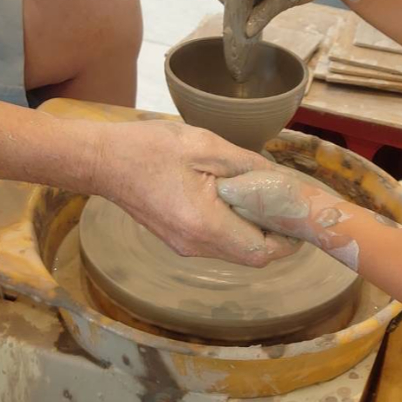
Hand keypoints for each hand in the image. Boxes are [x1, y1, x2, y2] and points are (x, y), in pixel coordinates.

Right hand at [93, 122, 297, 266]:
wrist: (103, 162)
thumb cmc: (149, 149)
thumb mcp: (206, 146)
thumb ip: (247, 165)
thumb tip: (278, 179)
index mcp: (205, 224)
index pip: (260, 251)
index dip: (287, 240)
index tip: (298, 218)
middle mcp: (196, 245)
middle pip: (251, 256)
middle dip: (275, 235)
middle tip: (286, 206)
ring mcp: (185, 247)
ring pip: (235, 251)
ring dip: (255, 232)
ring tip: (264, 199)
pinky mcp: (178, 240)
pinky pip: (218, 243)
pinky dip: (236, 228)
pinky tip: (237, 200)